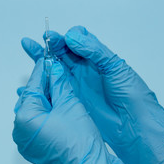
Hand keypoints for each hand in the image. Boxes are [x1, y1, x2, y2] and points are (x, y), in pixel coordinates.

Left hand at [12, 58, 134, 163]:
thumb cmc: (79, 143)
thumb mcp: (70, 104)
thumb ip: (59, 83)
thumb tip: (54, 69)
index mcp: (24, 118)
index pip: (32, 85)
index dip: (43, 70)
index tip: (48, 58)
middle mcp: (20, 132)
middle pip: (32, 99)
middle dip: (45, 85)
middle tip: (56, 72)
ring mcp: (27, 143)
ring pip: (36, 113)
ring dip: (48, 100)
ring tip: (60, 88)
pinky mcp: (36, 150)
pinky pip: (39, 126)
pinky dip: (48, 115)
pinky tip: (60, 107)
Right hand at [21, 26, 163, 163]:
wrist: (136, 127)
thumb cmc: (132, 95)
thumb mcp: (115, 67)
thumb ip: (94, 50)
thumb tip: (72, 36)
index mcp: (96, 59)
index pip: (75, 43)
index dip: (62, 39)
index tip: (51, 39)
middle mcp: (85, 71)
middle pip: (61, 55)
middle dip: (46, 48)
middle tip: (29, 44)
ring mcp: (78, 86)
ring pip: (55, 71)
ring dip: (40, 65)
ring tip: (27, 58)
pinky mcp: (73, 101)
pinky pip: (54, 91)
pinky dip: (42, 87)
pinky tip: (31, 87)